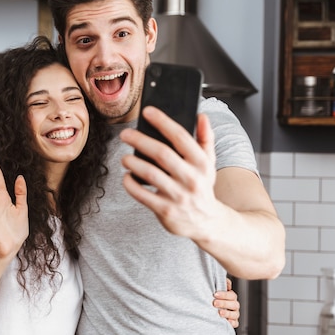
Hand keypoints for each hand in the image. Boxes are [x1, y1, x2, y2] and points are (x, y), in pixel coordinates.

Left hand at [119, 107, 219, 239]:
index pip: (181, 137)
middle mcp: (191, 179)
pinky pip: (142, 194)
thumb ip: (205, 138)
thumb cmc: (202, 187)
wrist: (207, 222)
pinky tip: (127, 177)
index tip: (147, 112)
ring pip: (150, 173)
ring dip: (133, 162)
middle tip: (125, 134)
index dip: (163, 122)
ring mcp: (178, 196)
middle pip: (161, 153)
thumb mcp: (209, 163)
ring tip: (125, 157)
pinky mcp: (166, 210)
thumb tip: (201, 115)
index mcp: (202, 163)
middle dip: (140, 140)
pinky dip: (130, 184)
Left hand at [214, 278, 239, 328]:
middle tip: (215, 303)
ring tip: (219, 312)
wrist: (209, 307)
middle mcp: (234, 305)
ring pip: (235, 314)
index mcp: (231, 297)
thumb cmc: (213, 297)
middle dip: (224, 303)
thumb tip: (228, 284)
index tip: (215, 294)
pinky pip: (235, 323)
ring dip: (228, 313)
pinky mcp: (232, 322)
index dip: (224, 295)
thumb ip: (221, 283)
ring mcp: (234, 314)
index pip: (232, 295)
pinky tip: (227, 321)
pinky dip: (232, 323)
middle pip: (234, 304)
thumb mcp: (215, 288)